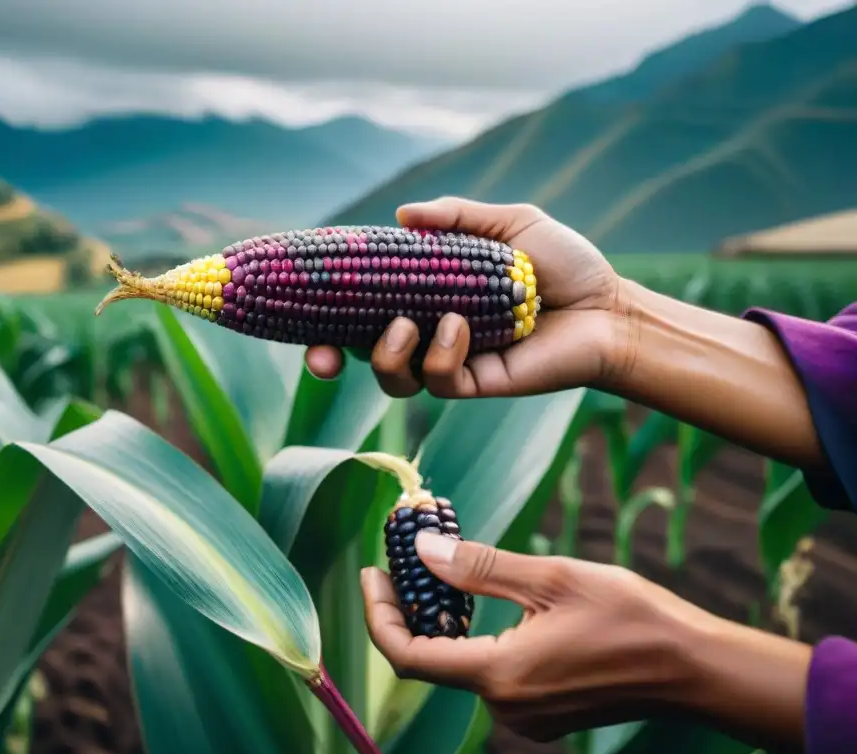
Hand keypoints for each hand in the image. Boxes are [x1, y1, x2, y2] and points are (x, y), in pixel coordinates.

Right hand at [305, 197, 622, 397]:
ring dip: (384, 354)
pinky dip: (438, 353)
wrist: (608, 307)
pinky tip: (459, 325)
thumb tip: (402, 215)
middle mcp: (428, 329)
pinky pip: (436, 379)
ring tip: (407, 323)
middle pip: (358, 352)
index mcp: (427, 291)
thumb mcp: (510, 224)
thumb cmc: (564, 264)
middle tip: (318, 356)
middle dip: (325, 358)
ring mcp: (448, 360)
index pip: (364, 301)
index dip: (327, 306)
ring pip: (390, 376)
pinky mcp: (473, 384)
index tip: (301, 300)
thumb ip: (459, 217)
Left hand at [361, 533, 810, 753]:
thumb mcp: (551, 578)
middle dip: (410, 609)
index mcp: (500, 674)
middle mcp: (505, 706)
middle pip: (432, 659)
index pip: (409, 655)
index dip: (379, 615)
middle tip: (405, 559)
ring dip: (444, 621)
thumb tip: (423, 550)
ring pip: (462, 666)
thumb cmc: (630, 618)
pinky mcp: (544, 713)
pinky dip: (475, 638)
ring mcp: (526, 716)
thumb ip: (479, 567)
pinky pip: (492, 674)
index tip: (371, 574)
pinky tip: (484, 602)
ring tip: (442, 571)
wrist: (694, 669)